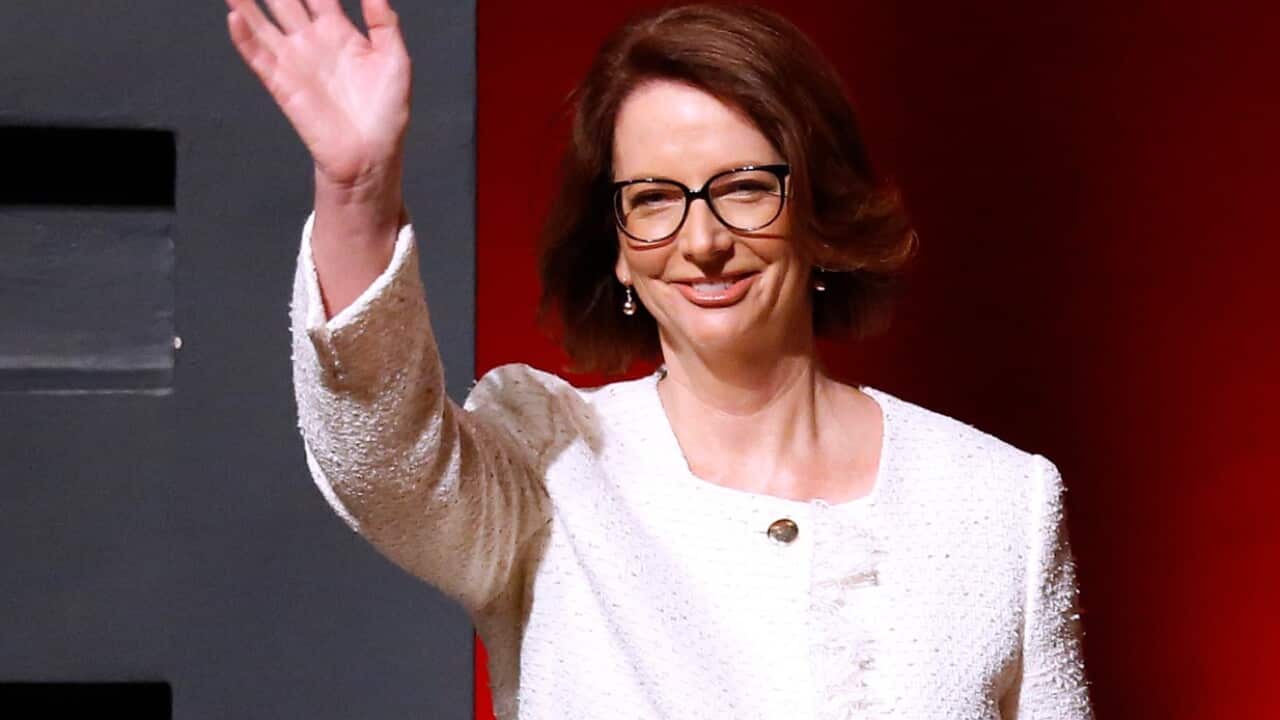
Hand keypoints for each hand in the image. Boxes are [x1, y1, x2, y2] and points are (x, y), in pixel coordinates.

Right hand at [225, 0, 410, 190]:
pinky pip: (257, 55)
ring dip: (247, 2)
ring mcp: (294, 61)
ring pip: (263, 21)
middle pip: (285, 0)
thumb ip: (383, 21)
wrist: (371, 153)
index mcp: (339, 33)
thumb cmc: (386, 112)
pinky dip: (243, 36)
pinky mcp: (281, 83)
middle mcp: (312, 42)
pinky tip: (234, 15)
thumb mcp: (395, 59)